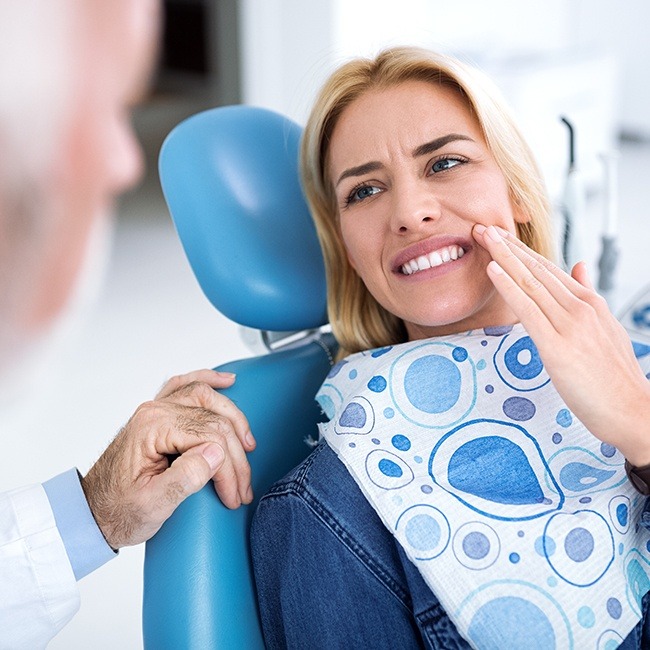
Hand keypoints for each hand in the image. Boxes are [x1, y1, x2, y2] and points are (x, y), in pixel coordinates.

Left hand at [81, 369, 255, 548]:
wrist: (93, 513)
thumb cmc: (118, 510)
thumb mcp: (152, 505)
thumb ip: (185, 478)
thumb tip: (216, 453)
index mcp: (152, 428)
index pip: (209, 436)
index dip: (229, 467)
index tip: (234, 494)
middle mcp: (155, 411)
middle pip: (213, 419)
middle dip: (235, 455)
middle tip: (242, 486)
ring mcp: (157, 409)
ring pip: (207, 397)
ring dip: (233, 418)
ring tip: (248, 444)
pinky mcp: (160, 415)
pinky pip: (186, 386)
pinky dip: (209, 381)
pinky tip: (226, 382)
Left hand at [473, 223, 649, 464]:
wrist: (634, 412)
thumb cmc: (616, 377)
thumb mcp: (606, 329)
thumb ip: (588, 295)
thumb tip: (578, 265)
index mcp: (590, 303)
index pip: (549, 269)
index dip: (522, 251)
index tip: (501, 236)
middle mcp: (580, 308)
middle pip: (537, 270)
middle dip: (508, 246)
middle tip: (483, 226)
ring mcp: (569, 326)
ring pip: (530, 283)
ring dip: (504, 257)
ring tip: (483, 236)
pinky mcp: (557, 347)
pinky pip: (527, 310)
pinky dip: (508, 286)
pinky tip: (492, 270)